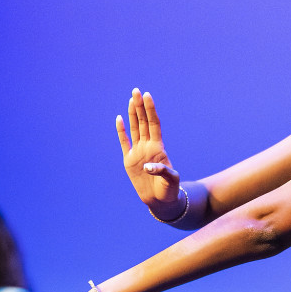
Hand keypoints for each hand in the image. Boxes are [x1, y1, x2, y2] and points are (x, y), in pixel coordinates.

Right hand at [116, 89, 182, 216]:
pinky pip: (124, 142)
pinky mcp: (129, 160)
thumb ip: (162, 172)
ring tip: (131, 99)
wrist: (160, 201)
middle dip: (140, 107)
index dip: (150, 110)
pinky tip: (119, 119)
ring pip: (134, 128)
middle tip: (136, 91)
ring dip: (132, 114)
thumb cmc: (169, 190)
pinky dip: (121, 131)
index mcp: (158, 148)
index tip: (147, 96)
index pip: (154, 124)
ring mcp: (138, 152)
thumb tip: (148, 167)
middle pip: (143, 122)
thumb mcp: (171, 181)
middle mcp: (148, 146)